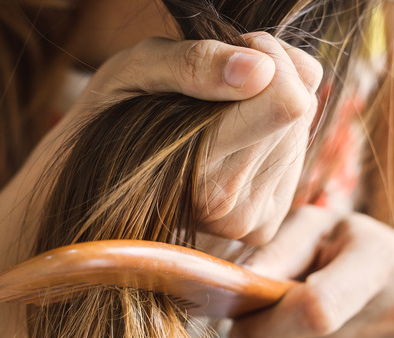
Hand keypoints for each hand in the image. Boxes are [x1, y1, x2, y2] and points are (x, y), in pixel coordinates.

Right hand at [54, 33, 321, 245]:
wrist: (92, 185)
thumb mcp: (136, 68)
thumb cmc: (111, 117)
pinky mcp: (260, 227)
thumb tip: (260, 70)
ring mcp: (246, 222)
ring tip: (214, 117)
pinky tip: (229, 141)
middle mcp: (226, 206)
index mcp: (196, 166)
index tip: (226, 56)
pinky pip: (296, 158)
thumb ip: (194, 63)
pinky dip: (269, 138)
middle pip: (299, 110)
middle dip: (265, 82)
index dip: (263, 60)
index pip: (287, 101)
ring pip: (300, 131)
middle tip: (214, 88)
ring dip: (266, 109)